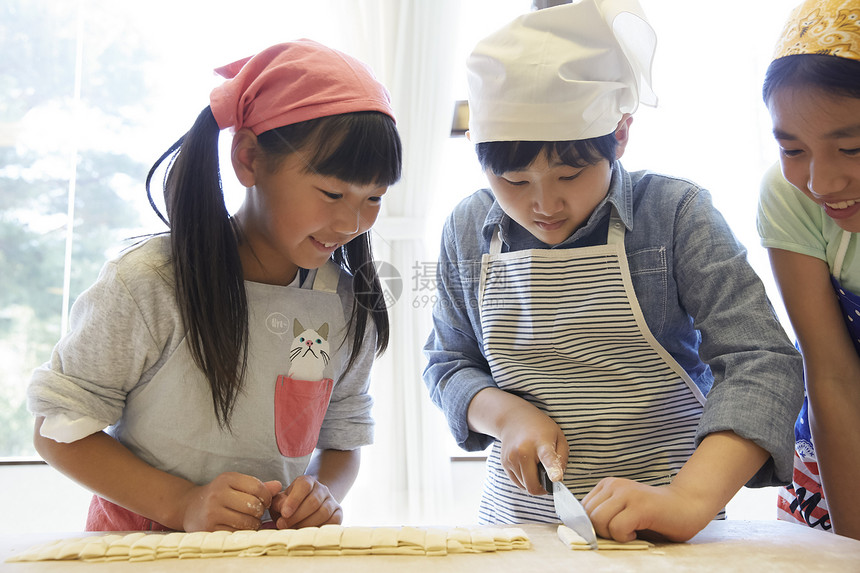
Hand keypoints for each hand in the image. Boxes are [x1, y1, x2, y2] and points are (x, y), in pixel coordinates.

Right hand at [177, 472, 281, 531]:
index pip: (258, 487)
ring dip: (254, 523)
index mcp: (227, 479)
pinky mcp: (210, 529)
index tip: (265, 501)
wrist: (190, 507)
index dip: (267, 497)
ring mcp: (213, 512)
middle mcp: (218, 494)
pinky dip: (244, 532)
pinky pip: (237, 533)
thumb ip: (258, 486)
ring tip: (249, 520)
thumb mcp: (236, 484)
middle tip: (256, 512)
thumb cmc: (220, 494)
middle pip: (254, 506)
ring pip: (247, 521)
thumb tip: (279, 486)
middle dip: (260, 511)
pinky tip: (240, 527)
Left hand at [271, 474, 342, 528]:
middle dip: (297, 516)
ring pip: (323, 512)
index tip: (284, 514)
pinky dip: (319, 529)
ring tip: (294, 531)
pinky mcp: (338, 514)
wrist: (306, 508)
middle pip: (313, 501)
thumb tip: (282, 508)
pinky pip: (333, 522)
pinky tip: (307, 534)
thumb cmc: (289, 506)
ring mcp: (331, 501)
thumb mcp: (281, 501)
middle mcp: (322, 489)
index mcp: (307, 481)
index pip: (304, 486)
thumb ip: (279, 502)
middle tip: (283, 526)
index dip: (294, 500)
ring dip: (307, 524)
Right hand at [496, 402, 567, 495]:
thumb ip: (562, 457)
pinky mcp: (505, 463)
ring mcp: (511, 458)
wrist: (513, 418)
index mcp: (541, 443)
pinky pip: (517, 483)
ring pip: (525, 486)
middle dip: (543, 488)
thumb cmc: (540, 428)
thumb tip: (557, 478)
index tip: (556, 478)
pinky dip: (525, 480)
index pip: (547, 458)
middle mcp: (523, 451)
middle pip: (533, 485)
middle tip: (548, 480)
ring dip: (533, 482)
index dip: (552, 470)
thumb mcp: (558, 436)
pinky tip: (528, 467)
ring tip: (536, 467)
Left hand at [582, 477, 714, 542]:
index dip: (591, 525)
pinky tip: (636, 533)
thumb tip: (581, 531)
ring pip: (598, 520)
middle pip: (587, 515)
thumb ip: (604, 515)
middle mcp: (614, 485)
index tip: (608, 531)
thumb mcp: (623, 511)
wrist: (687, 506)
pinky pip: (617, 527)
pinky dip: (624, 537)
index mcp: (607, 485)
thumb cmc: (654, 515)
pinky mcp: (639, 506)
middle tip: (621, 533)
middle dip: (600, 532)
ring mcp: (627, 493)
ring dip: (612, 535)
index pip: (581, 509)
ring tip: (629, 532)